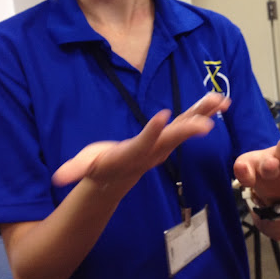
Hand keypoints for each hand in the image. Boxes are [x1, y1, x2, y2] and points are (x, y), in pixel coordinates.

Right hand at [52, 92, 230, 188]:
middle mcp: (154, 150)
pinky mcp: (170, 135)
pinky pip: (189, 120)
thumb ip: (75, 170)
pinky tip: (221, 99)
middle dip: (188, 129)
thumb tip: (58, 177)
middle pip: (172, 139)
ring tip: (222, 101)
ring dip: (204, 114)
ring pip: (186, 127)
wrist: (118, 179)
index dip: (153, 132)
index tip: (163, 117)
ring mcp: (165, 144)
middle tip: (207, 123)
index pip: (144, 144)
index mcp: (133, 154)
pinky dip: (204, 110)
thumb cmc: (100, 168)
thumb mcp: (86, 168)